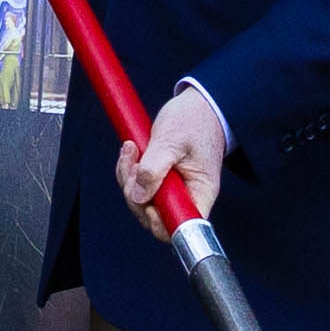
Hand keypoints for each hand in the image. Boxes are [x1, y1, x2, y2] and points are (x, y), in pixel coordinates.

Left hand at [130, 79, 232, 227]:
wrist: (198, 104)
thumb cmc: (193, 120)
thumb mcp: (171, 142)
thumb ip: (153, 170)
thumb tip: (139, 196)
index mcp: (200, 192)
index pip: (181, 226)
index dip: (160, 223)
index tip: (149, 203)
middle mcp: (187, 195)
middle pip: (155, 217)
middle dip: (136, 195)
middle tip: (134, 165)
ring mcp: (172, 189)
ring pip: (142, 202)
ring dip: (129, 179)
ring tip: (132, 150)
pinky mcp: (160, 179)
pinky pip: (138, 186)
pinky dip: (129, 170)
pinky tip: (131, 150)